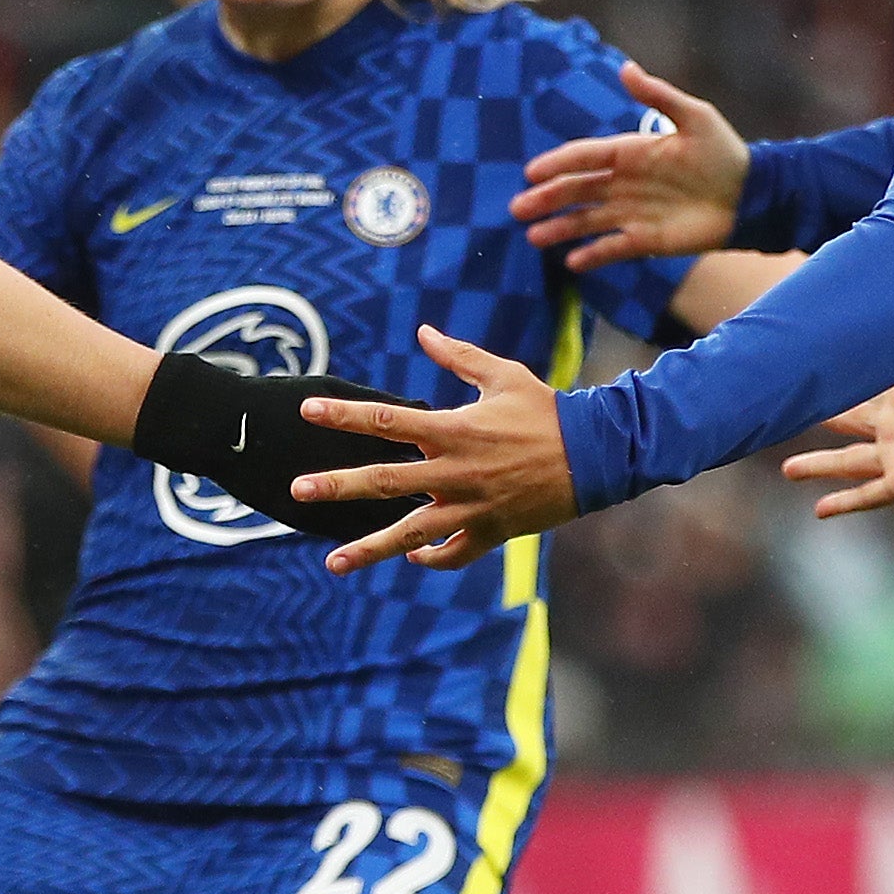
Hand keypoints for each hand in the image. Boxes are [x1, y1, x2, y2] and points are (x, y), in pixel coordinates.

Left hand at [292, 329, 576, 572]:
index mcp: (454, 430)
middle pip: (384, 482)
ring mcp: (471, 507)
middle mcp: (455, 472)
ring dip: (369, 549)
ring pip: (411, 534)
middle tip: (297, 491)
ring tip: (333, 562)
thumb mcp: (502, 375)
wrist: (597, 454)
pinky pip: (453, 554)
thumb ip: (457, 356)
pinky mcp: (490, 531)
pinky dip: (431, 559)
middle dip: (337, 486)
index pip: (387, 420)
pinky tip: (410, 559)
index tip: (308, 410)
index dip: (345, 415)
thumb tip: (423, 331)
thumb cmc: (547, 410)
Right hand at [515, 65, 748, 270]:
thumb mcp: (695, 117)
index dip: (558, 163)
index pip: (586, 157)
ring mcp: (633, 213)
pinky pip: (613, 248)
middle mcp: (625, 183)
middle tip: (518, 207)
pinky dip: (593, 255)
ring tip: (533, 237)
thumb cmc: (725, 154)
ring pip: (587, 221)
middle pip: (577, 190)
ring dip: (560, 228)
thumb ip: (658, 96)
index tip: (532, 172)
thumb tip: (625, 67)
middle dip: (547, 198)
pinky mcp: (647, 240)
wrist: (753, 196)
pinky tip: (571, 262)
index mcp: (632, 152)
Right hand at [781, 331, 893, 516]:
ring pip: (846, 464)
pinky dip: (843, 503)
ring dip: (817, 467)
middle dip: (819, 418)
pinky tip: (820, 510)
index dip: (834, 383)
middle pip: (845, 423)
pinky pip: (867, 497)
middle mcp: (893, 425)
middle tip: (786, 413)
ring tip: (789, 469)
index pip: (860, 388)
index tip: (804, 374)